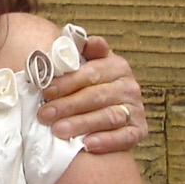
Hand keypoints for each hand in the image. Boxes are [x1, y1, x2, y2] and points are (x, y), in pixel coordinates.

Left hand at [37, 34, 146, 154]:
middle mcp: (129, 86)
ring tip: (59, 131)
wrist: (109, 111)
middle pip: (97, 95)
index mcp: (116, 66)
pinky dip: (107, 141)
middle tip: (45, 115)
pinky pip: (124, 137)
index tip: (46, 92)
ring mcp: (135, 109)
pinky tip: (87, 144)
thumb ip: (80, 52)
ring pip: (108, 116)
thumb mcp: (86, 65)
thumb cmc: (89, 86)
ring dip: (82, 124)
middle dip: (68, 105)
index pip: (91, 73)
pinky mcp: (139, 131)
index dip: (67, 82)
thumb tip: (81, 38)